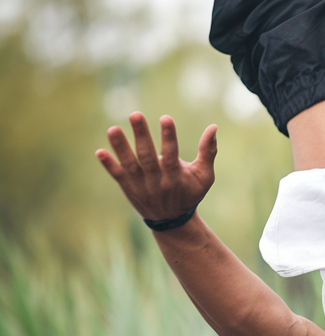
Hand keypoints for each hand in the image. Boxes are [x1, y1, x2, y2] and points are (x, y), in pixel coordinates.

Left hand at [96, 113, 216, 223]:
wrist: (171, 221)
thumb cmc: (190, 193)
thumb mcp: (204, 175)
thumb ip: (208, 151)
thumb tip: (214, 127)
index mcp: (176, 177)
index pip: (171, 155)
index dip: (168, 137)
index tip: (165, 118)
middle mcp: (157, 181)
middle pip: (147, 157)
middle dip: (142, 135)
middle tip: (135, 114)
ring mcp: (141, 185)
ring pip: (129, 165)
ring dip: (121, 147)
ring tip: (113, 129)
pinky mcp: (129, 188)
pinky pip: (117, 176)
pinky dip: (109, 165)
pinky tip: (99, 152)